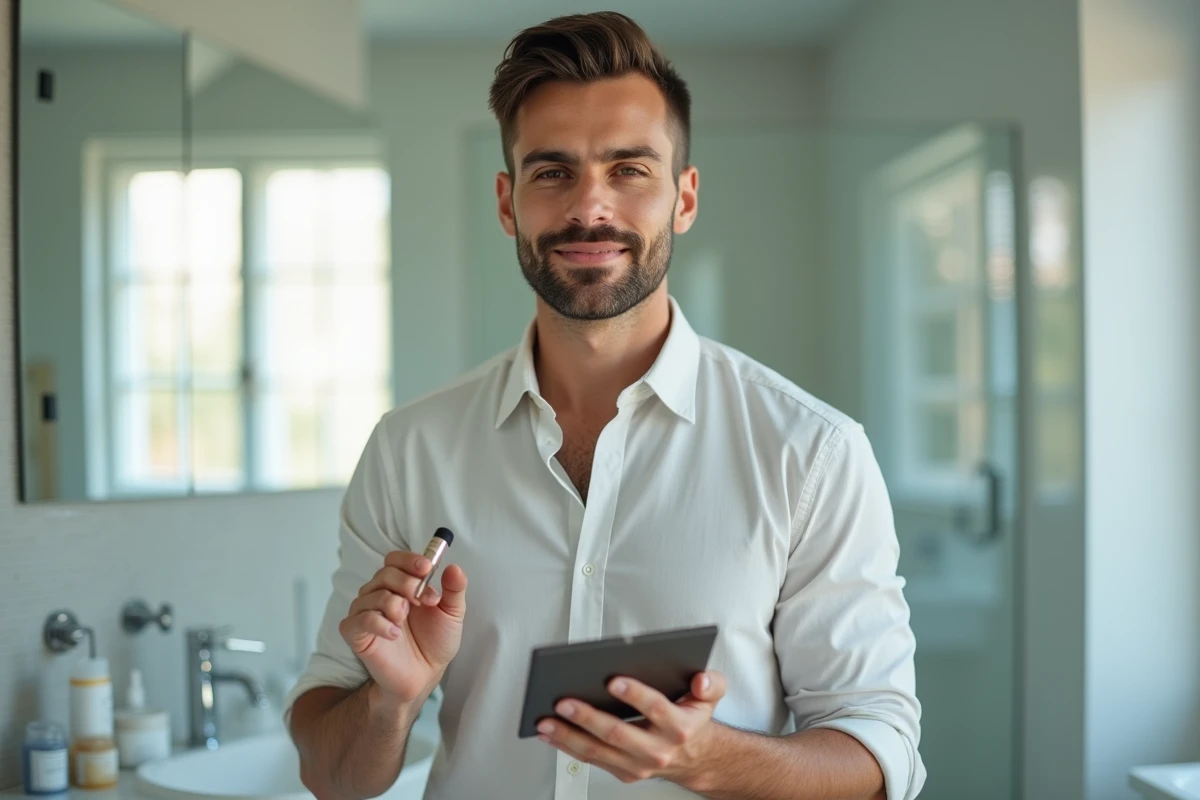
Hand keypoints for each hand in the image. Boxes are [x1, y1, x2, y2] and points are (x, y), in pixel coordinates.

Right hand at [339, 550, 467, 703]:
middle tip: (423, 601)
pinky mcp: (356, 634)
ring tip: (405, 618)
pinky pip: (359, 620)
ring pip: (370, 594)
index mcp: (401, 585)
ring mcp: (366, 613)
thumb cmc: (435, 642)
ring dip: (392, 603)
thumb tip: (455, 567)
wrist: (425, 675)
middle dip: (407, 583)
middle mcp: (380, 594)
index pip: (395, 560)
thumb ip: (454, 590)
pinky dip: (378, 623)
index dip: (409, 560)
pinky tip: (394, 634)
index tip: (426, 569)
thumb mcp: (452, 613)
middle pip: (385, 573)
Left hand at [536, 670, 726, 785]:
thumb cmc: (692, 719)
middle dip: (588, 717)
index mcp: (679, 726)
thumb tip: (700, 680)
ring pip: (597, 751)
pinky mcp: (622, 772)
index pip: (656, 709)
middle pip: (618, 734)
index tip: (613, 679)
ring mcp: (638, 765)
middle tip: (564, 701)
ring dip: (568, 735)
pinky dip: (566, 745)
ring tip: (546, 719)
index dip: (635, 695)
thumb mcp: (711, 696)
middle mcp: (657, 750)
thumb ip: (711, 682)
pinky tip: (550, 731)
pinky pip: (590, 759)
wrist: (694, 757)